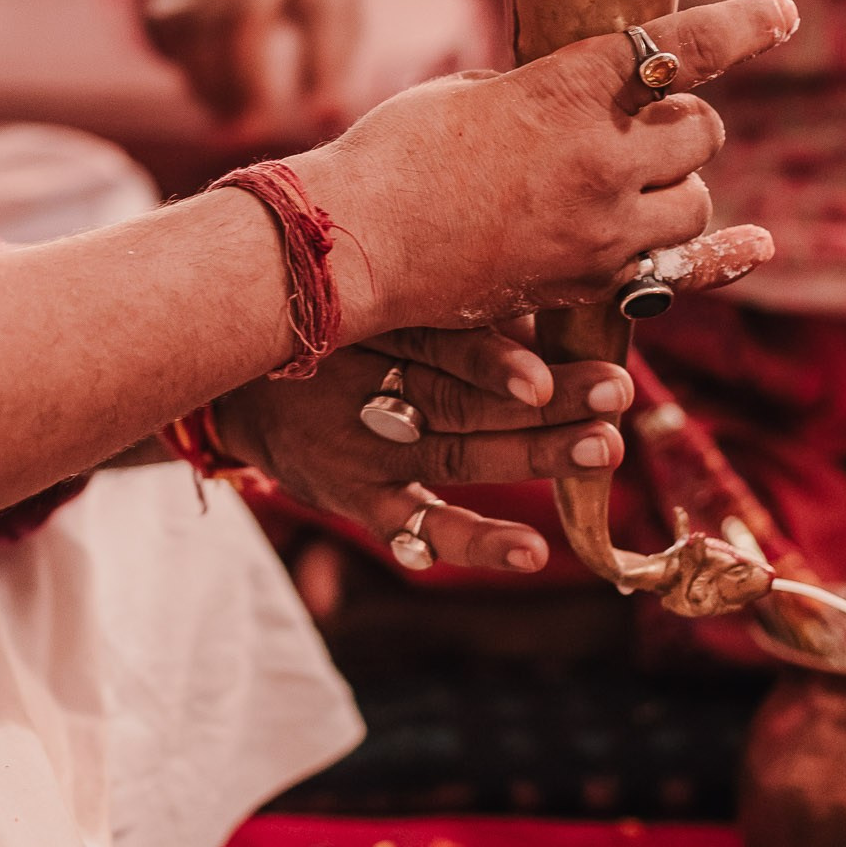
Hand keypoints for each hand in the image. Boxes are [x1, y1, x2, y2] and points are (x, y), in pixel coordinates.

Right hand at [141, 0, 365, 124]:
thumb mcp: (349, 2)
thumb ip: (339, 55)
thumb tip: (326, 120)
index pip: (318, 6)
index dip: (319, 65)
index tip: (320, 117)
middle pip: (247, 12)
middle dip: (247, 79)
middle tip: (253, 130)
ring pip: (204, 20)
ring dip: (213, 82)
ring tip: (231, 124)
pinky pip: (178, 21)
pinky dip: (190, 70)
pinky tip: (210, 99)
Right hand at [220, 318, 632, 574]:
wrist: (230, 389)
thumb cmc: (326, 334)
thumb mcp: (372, 305)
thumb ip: (451, 307)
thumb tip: (552, 294)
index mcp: (374, 331)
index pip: (439, 344)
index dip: (493, 358)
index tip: (543, 371)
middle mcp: (367, 390)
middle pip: (463, 403)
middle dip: (544, 403)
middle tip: (614, 395)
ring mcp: (362, 452)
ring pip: (457, 458)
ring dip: (534, 456)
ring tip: (603, 450)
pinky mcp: (355, 499)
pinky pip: (412, 527)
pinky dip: (465, 540)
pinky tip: (526, 551)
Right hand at [296, 0, 797, 341]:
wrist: (357, 243)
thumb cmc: (395, 153)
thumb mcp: (473, 92)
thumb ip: (543, 91)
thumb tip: (588, 97)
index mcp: (566, 90)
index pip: (681, 48)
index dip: (742, 27)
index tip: (783, 14)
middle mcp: (600, 158)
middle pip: (698, 133)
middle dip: (681, 122)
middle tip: (644, 124)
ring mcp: (599, 228)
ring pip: (694, 201)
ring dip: (677, 184)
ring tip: (634, 182)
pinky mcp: (588, 282)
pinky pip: (680, 270)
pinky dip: (719, 256)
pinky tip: (755, 245)